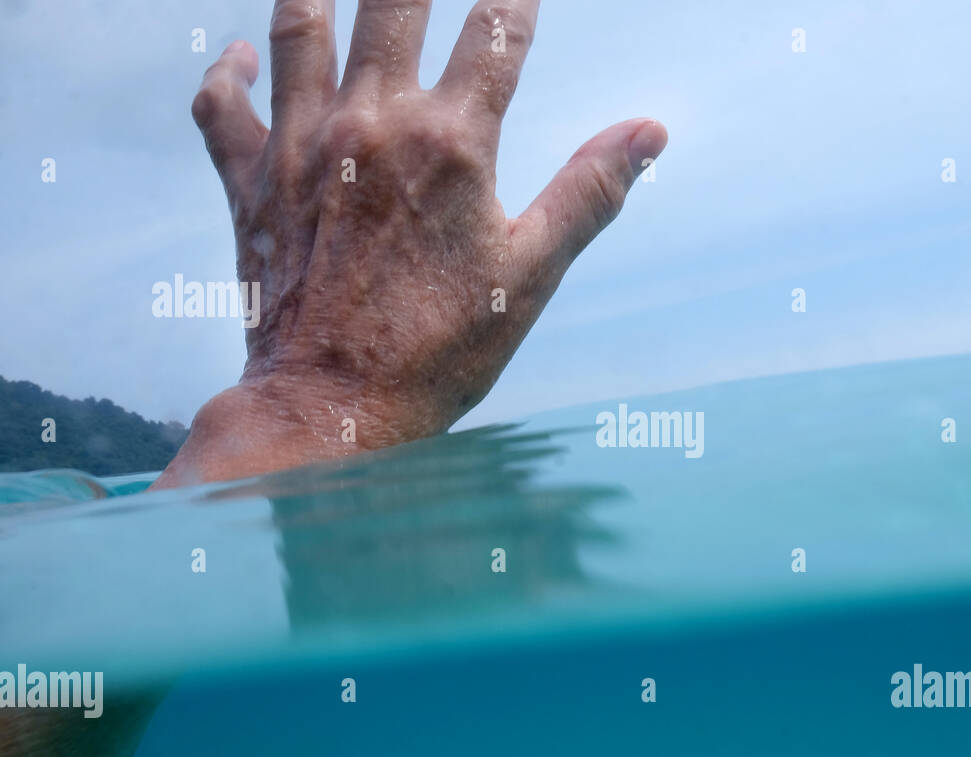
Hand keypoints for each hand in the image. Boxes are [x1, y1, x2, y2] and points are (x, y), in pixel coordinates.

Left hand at [155, 0, 665, 486]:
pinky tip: (242, 54)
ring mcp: (302, 147)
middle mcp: (372, 125)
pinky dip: (230, 73)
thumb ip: (589, 192)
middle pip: (394, 3)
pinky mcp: (250, 182)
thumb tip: (650, 131)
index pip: (496, 30)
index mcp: (452, 144)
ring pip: (301, 27)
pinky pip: (223, 105)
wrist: (330, 406)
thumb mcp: (531, 275)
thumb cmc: (439, 351)